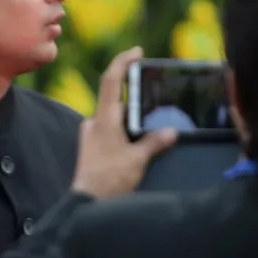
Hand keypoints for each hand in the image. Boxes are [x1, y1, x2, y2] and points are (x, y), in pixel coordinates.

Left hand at [72, 47, 177, 200]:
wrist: (87, 205)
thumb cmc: (110, 180)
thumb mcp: (138, 160)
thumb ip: (154, 142)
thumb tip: (171, 132)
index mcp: (103, 120)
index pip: (110, 80)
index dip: (122, 62)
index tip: (136, 52)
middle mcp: (93, 123)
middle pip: (116, 99)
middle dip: (135, 96)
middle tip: (155, 93)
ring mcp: (90, 135)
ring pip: (115, 116)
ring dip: (132, 116)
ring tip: (153, 122)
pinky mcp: (91, 147)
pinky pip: (111, 130)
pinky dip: (125, 129)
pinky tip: (139, 140)